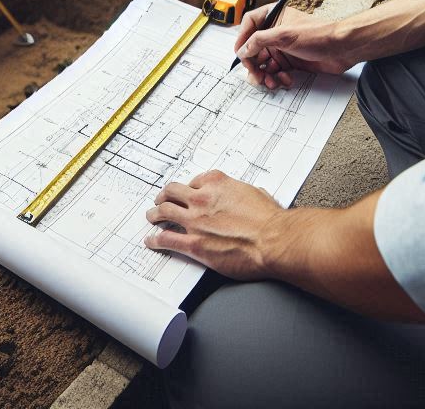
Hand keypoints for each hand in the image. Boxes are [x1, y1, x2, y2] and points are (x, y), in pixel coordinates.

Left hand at [144, 170, 283, 279]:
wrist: (273, 240)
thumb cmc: (270, 220)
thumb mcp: (256, 193)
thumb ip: (244, 193)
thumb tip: (250, 196)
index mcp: (217, 183)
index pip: (195, 181)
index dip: (189, 188)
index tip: (187, 192)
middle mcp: (202, 198)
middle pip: (173, 192)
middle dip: (165, 195)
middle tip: (161, 199)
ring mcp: (195, 221)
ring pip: (164, 212)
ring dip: (155, 213)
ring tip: (152, 216)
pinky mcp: (194, 244)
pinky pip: (167, 239)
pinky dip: (156, 239)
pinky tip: (152, 241)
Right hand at [234, 6, 355, 89]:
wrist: (342, 49)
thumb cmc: (318, 34)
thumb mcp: (284, 35)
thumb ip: (259, 41)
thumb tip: (243, 50)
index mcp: (273, 17)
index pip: (249, 25)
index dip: (242, 39)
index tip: (239, 54)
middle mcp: (276, 32)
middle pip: (254, 48)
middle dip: (253, 64)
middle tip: (256, 75)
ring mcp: (283, 47)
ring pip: (264, 63)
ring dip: (265, 74)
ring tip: (271, 82)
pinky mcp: (291, 61)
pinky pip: (276, 72)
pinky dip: (278, 78)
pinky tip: (286, 80)